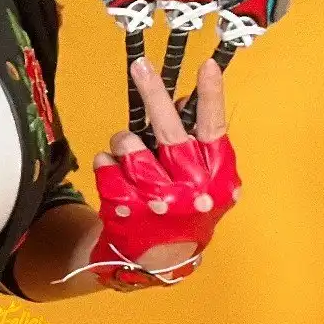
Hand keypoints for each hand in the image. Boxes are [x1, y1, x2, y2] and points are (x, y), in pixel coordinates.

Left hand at [89, 57, 240, 289]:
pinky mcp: (127, 212)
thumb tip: (183, 98)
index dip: (211, 96)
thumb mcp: (204, 175)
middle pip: (170, 134)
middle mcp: (192, 192)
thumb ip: (198, 141)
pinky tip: (114, 172)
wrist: (161, 259)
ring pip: (131, 147)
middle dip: (154, 95)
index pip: (214, 130)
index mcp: (217, 177)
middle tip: (140, 66)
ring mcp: (159, 204)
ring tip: (128, 150)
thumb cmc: (186, 204)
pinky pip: (106, 166)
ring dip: (124, 141)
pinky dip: (106, 163)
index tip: (205, 65)